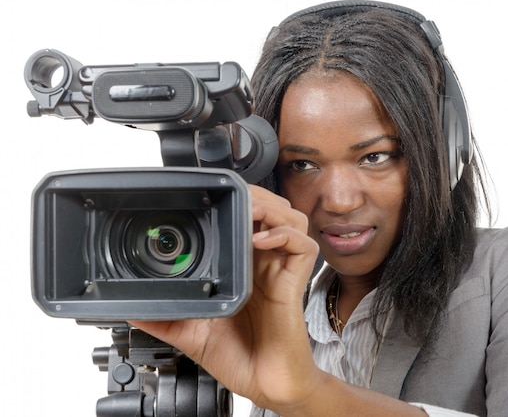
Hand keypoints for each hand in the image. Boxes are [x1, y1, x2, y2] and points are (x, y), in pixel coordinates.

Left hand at [131, 185, 321, 408]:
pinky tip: (261, 240)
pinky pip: (302, 246)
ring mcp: (280, 271)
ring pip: (291, 219)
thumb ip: (165, 317)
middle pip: (273, 210)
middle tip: (234, 197)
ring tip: (249, 212)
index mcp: (244, 267)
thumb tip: (131, 308)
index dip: (238, 202)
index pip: (247, 220)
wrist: (263, 385)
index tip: (213, 197)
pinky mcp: (294, 282)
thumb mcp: (192, 332)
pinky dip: (284, 235)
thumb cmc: (237, 357)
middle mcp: (264, 263)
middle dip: (255, 196)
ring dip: (271, 209)